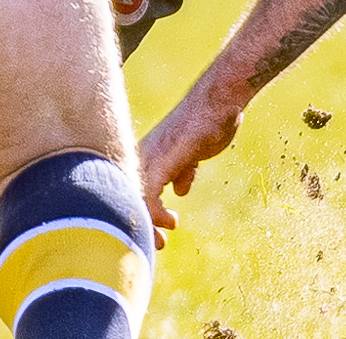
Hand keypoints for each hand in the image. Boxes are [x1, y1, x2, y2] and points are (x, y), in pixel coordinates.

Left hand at [139, 86, 243, 244]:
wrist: (219, 100)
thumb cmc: (208, 121)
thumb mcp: (193, 151)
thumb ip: (183, 169)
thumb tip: (179, 190)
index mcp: (148, 155)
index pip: (131, 191)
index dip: (141, 215)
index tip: (157, 235)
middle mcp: (143, 156)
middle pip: (126, 198)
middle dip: (140, 226)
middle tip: (158, 245)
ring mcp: (151, 156)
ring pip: (135, 199)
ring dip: (147, 225)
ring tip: (163, 239)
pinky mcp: (164, 159)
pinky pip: (149, 194)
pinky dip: (154, 214)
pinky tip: (170, 222)